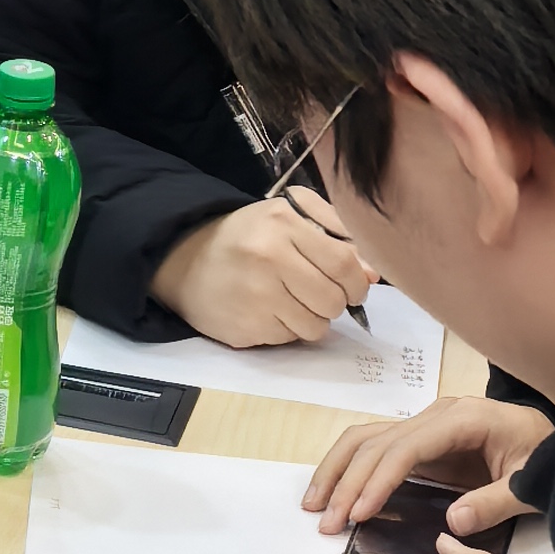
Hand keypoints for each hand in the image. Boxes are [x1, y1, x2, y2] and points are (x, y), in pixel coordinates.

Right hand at [149, 195, 376, 347]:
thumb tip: (372, 273)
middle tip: (324, 296)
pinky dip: (288, 329)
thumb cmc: (247, 235)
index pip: (345, 263)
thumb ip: (335, 231)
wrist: (183, 260)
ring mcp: (254, 297)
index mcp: (282, 224)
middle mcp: (268, 258)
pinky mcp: (244, 328)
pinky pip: (289, 339)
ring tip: (295, 303)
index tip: (353, 285)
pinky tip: (271, 311)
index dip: (357, 281)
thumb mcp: (289, 214)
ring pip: (316, 327)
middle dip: (337, 303)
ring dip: (314, 319)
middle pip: (333, 300)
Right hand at [300, 393, 552, 539]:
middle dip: (348, 482)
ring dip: (336, 472)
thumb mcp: (532, 483)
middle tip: (328, 523)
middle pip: (376, 441)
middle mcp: (437, 415)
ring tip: (314, 507)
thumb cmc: (547, 458)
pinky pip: (375, 448)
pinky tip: (332, 495)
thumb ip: (496, 502)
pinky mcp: (421, 441)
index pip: (407, 447)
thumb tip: (454, 523)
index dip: (379, 480)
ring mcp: (426, 425)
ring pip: (365, 439)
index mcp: (464, 419)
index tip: (359, 514)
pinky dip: (348, 469)